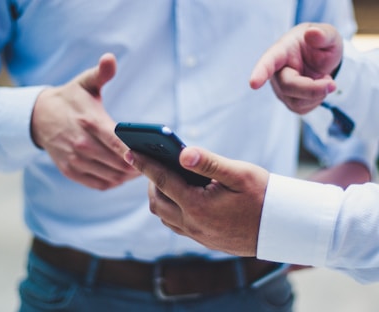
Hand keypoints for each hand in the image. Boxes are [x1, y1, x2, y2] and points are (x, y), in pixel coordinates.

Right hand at [31, 53, 139, 189]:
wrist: (39, 117)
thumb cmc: (70, 99)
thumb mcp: (85, 83)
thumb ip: (101, 73)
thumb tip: (110, 58)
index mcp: (90, 122)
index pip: (118, 143)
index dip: (137, 153)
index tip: (152, 155)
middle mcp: (81, 144)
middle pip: (118, 163)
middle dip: (139, 166)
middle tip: (154, 164)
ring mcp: (75, 160)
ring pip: (111, 176)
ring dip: (129, 176)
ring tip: (142, 170)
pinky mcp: (70, 171)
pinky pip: (99, 184)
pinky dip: (115, 182)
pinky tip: (124, 176)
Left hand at [124, 146, 268, 255]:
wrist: (282, 227)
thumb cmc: (263, 195)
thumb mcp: (239, 173)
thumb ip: (209, 162)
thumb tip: (182, 153)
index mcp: (198, 206)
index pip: (162, 180)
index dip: (144, 164)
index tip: (130, 151)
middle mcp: (193, 224)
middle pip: (157, 201)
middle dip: (150, 181)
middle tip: (152, 163)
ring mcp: (197, 235)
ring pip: (164, 216)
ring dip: (159, 196)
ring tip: (165, 178)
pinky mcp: (204, 240)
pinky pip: (176, 225)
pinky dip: (170, 209)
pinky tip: (180, 197)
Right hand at [249, 23, 342, 113]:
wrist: (321, 60)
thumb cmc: (320, 44)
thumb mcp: (328, 35)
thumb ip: (323, 34)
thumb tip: (313, 33)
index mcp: (281, 51)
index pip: (268, 62)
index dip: (260, 73)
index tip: (254, 84)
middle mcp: (276, 73)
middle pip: (288, 86)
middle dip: (312, 89)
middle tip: (332, 84)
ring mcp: (280, 89)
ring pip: (296, 101)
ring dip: (318, 94)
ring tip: (325, 78)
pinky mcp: (289, 102)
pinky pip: (302, 108)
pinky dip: (317, 100)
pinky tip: (318, 87)